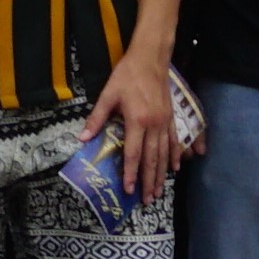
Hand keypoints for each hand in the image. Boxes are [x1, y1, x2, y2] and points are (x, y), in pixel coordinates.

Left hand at [82, 45, 190, 191]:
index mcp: (137, 120)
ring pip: (164, 154)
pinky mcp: (171, 117)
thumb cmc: (127, 75)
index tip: (129, 190)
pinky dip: (175, 156)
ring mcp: (165, 122)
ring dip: (161, 174)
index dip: (131, 173)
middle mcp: (153, 125)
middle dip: (148, 181)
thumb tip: (82, 139)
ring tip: (159, 192)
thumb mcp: (108, 94)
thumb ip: (97, 118)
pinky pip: (174, 141)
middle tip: (147, 200)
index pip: (133, 153)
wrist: (151, 58)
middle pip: (151, 159)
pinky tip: (176, 167)